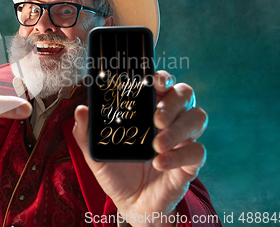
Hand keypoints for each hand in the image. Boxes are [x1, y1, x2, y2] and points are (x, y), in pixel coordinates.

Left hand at [73, 71, 207, 226]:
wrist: (131, 203)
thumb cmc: (116, 171)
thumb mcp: (95, 153)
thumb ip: (86, 132)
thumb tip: (81, 110)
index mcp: (147, 109)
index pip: (162, 83)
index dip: (162, 77)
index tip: (155, 81)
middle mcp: (168, 119)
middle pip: (185, 93)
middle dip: (173, 101)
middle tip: (156, 118)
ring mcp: (181, 139)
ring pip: (198, 117)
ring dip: (179, 128)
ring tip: (157, 144)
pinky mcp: (190, 162)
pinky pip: (198, 150)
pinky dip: (179, 155)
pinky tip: (160, 163)